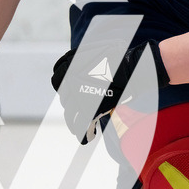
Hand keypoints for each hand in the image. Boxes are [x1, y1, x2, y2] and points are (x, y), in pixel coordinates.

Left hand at [52, 36, 168, 143]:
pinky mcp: (88, 110)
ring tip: (77, 129)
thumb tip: (84, 62)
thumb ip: (86, 59)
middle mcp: (70, 81)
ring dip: (73, 122)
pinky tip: (88, 137)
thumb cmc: (120, 58)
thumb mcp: (97, 50)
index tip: (70, 92)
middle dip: (71, 104)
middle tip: (78, 110)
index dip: (63, 87)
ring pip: (69, 114)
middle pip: (65, 99)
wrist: (132, 69)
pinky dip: (83, 134)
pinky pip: (80, 126)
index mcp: (69, 66)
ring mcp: (78, 97)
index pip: (56, 79)